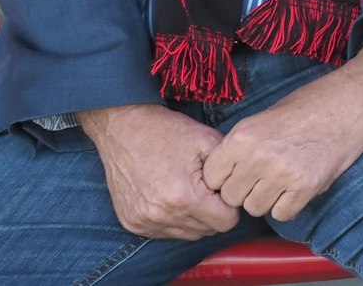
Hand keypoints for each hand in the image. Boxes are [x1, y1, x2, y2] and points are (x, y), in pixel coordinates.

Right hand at [77, 104, 241, 239]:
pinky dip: (173, 219)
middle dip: (213, 212)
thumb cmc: (167, 132)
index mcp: (185, 198)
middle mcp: (162, 216)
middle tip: (205, 187)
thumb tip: (239, 190)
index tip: (222, 189)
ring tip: (188, 190)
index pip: (226, 222)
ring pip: (187, 234)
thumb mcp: (208, 141)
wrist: (123, 128)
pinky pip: (165, 232)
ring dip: (194, 218)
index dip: (230, 204)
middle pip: (207, 230)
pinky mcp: (132, 222)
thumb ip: (230, 170)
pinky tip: (170, 196)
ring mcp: (144, 222)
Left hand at [202, 36, 362, 221]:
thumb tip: (224, 176)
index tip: (239, 174)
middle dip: (245, 191)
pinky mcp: (307, 186)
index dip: (224, 178)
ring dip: (266, 200)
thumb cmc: (308, 105)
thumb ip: (242, 146)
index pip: (212, 177)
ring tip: (282, 181)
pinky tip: (297, 188)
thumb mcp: (263, 117)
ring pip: (255, 208)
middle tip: (263, 178)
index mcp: (242, 136)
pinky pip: (282, 214)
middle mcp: (258, 156)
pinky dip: (288, 206)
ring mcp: (282, 173)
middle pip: (232, 197)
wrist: (351, 101)